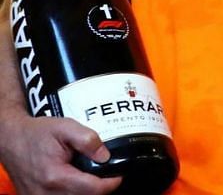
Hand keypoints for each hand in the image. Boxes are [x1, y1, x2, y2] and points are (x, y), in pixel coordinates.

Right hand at [0, 115, 120, 194]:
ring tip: (89, 177)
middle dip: (99, 188)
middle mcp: (46, 193)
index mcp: (55, 176)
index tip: (118, 176)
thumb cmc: (36, 134)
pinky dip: (72, 192)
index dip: (111, 183)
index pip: (94, 190)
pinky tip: (75, 181)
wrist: (11, 140)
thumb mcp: (65, 127)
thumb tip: (105, 156)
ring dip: (85, 191)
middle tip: (104, 174)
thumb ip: (88, 139)